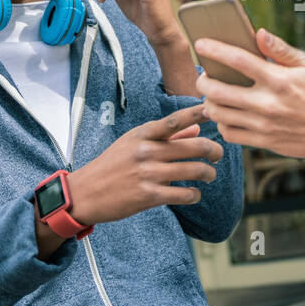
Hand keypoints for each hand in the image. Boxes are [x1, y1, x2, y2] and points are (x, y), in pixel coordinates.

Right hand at [66, 104, 222, 226]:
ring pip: (194, 171)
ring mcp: (148, 174)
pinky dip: (194, 195)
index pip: (174, 121)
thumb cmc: (112, 164)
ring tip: (209, 175)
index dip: (196, 114)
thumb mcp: (134, 143)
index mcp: (143, 134)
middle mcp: (147, 151)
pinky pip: (184, 194)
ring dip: (208, 174)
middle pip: (194, 147)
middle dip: (214, 151)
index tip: (212, 109)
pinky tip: (194, 194)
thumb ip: (167, 136)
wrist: (85, 192)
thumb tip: (196, 129)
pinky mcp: (149, 196)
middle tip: (219, 155)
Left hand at [195, 29, 304, 159]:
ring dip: (209, 102)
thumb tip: (259, 33)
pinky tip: (226, 114)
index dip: (215, 50)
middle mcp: (268, 103)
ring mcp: (263, 124)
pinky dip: (221, 122)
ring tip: (212, 95)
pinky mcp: (263, 141)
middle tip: (204, 76)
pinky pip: (230, 133)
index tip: (201, 44)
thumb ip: (280, 50)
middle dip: (204, 81)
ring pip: (219, 114)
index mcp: (278, 80)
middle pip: (219, 91)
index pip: (238, 60)